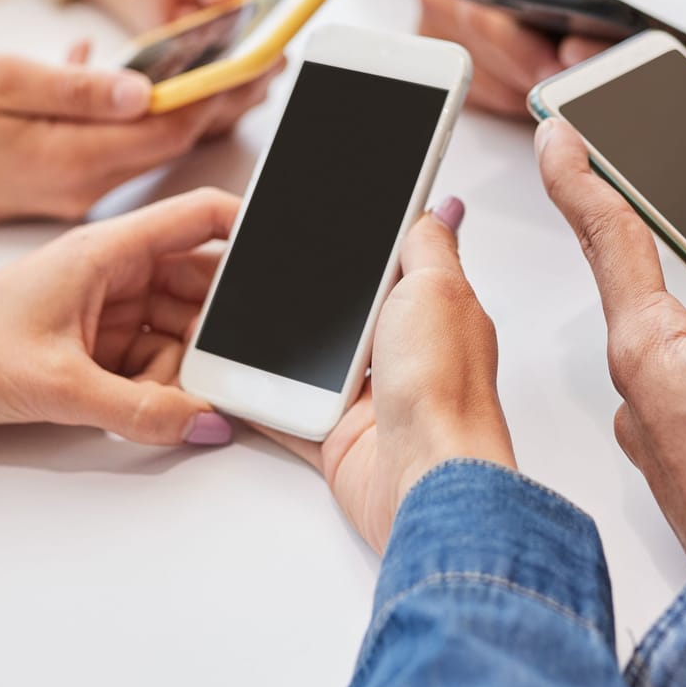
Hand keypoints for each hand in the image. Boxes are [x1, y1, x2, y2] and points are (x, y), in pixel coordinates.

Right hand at [0, 54, 272, 229]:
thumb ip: (76, 89)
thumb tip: (145, 89)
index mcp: (71, 159)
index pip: (169, 130)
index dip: (218, 95)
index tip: (257, 62)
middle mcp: (83, 186)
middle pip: (172, 141)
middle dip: (219, 100)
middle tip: (265, 62)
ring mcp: (73, 191)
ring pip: (148, 145)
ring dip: (186, 106)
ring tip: (227, 64)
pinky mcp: (61, 186)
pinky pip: (117, 147)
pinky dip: (139, 113)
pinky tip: (144, 81)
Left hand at [0, 188, 239, 444]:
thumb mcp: (57, 384)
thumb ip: (139, 411)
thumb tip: (207, 423)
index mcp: (106, 251)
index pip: (200, 217)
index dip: (252, 230)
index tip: (293, 258)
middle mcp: (113, 274)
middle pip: (201, 283)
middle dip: (229, 322)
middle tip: (253, 360)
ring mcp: (105, 312)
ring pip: (181, 329)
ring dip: (193, 364)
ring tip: (199, 398)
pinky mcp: (92, 348)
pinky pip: (153, 361)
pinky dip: (165, 385)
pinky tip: (163, 411)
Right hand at [266, 199, 515, 552]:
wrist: (427, 478)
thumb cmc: (444, 390)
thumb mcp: (438, 289)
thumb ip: (429, 245)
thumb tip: (442, 208)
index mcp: (434, 311)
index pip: (396, 264)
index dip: (366, 243)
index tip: (329, 221)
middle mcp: (407, 355)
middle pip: (351, 312)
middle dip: (317, 294)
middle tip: (273, 264)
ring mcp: (373, 398)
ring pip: (317, 361)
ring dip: (286, 345)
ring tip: (245, 311)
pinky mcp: (340, 438)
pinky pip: (289, 412)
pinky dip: (262, 398)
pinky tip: (241, 377)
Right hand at [417, 0, 603, 115]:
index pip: (483, 15)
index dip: (525, 48)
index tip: (568, 62)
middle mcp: (440, 0)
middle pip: (488, 59)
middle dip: (543, 73)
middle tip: (592, 80)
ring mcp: (442, 39)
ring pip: (493, 88)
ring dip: (539, 89)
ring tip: (583, 75)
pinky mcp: (455, 69)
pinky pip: (497, 100)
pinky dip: (532, 96)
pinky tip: (560, 80)